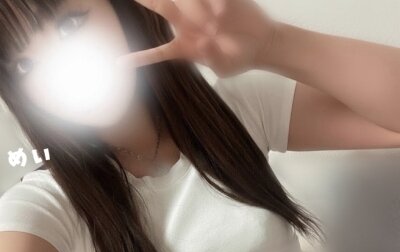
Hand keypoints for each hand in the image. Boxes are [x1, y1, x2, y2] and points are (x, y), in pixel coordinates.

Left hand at [117, 0, 277, 76]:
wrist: (260, 44)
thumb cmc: (237, 59)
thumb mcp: (222, 68)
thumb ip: (211, 60)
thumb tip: (204, 44)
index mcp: (184, 46)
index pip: (157, 52)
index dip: (139, 58)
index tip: (120, 65)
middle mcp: (187, 24)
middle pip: (159, 6)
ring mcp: (201, 9)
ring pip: (180, 0)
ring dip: (185, 6)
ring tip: (211, 24)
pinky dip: (211, 2)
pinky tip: (221, 12)